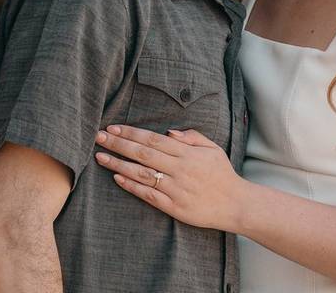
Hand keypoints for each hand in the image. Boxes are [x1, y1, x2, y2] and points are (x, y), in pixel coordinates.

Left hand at [94, 125, 243, 231]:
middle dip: (118, 144)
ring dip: (119, 164)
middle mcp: (179, 169)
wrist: (236, 204)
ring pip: (142, 173)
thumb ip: (191, 136)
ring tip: (100, 156)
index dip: (131, 132)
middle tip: (99, 137)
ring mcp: (176, 188)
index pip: (153, 139)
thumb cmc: (222, 174)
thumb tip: (168, 132)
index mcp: (187, 153)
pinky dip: (131, 186)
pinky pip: (148, 195)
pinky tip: (117, 178)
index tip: (113, 127)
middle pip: (143, 153)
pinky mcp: (174, 206)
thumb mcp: (212, 148)